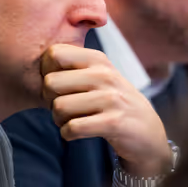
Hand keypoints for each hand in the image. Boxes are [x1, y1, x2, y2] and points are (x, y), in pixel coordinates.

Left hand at [41, 44, 170, 176]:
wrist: (148, 131)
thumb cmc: (114, 103)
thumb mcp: (100, 76)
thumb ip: (74, 67)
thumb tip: (39, 67)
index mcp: (98, 60)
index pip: (54, 53)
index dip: (47, 72)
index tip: (58, 86)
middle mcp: (105, 75)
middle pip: (51, 82)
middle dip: (48, 100)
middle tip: (61, 107)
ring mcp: (111, 99)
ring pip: (59, 107)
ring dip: (58, 120)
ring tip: (70, 121)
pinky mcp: (113, 123)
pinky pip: (73, 127)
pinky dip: (67, 133)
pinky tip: (76, 133)